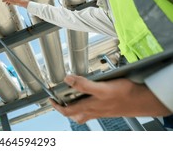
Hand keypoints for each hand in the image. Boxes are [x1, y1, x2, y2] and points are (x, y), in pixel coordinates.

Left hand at [50, 75, 170, 123]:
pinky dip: (88, 101)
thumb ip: (84, 84)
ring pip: (83, 112)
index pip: (67, 110)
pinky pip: (93, 107)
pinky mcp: (107, 106)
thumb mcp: (101, 88)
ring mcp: (100, 109)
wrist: (142, 100)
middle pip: (73, 113)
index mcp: (89, 107)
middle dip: (64, 107)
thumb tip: (67, 79)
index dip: (56, 106)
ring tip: (70, 96)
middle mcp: (93, 110)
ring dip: (75, 106)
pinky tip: (90, 92)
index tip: (50, 99)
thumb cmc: (125, 95)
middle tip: (58, 99)